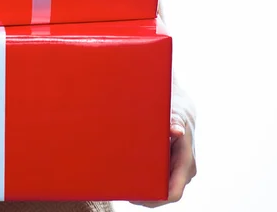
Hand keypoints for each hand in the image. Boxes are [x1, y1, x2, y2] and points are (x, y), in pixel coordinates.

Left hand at [131, 88, 196, 206]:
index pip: (173, 192)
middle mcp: (183, 172)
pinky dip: (144, 182)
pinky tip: (128, 179)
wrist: (181, 111)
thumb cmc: (177, 113)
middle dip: (144, 195)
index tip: (137, 196)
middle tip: (123, 192)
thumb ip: (175, 122)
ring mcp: (176, 173)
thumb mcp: (176, 114)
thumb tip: (177, 130)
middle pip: (163, 195)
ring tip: (122, 187)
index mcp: (186, 163)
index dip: (155, 197)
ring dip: (143, 190)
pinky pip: (156, 181)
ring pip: (158, 190)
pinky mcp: (168, 170)